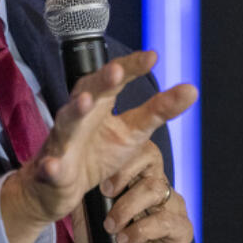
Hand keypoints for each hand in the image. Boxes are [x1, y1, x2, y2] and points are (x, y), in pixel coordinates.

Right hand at [0, 50, 195, 242]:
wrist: (62, 186)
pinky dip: (50, 166)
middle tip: (117, 71)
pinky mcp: (52, 168)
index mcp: (100, 103)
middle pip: (88, 92)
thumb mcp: (134, 131)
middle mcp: (79, 115)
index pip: (116, 78)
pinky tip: (52, 166)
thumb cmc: (99, 152)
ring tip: (85, 102)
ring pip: (66, 122)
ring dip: (74, 111)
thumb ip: (159, 110)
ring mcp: (63, 140)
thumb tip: (192, 89)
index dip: (131, 67)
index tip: (152, 57)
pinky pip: (50, 166)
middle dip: (101, 81)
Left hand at [68, 141, 197, 242]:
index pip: (138, 149)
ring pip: (156, 189)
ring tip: (111, 227)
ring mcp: (172, 208)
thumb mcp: (86, 221)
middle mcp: (157, 188)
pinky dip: (142, 229)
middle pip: (152, 159)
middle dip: (125, 172)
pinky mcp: (182, 230)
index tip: (99, 174)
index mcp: (137, 180)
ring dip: (128, 207)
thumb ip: (81, 196)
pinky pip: (166, 220)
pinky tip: (126, 240)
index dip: (121, 154)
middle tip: (106, 191)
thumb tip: (61, 172)